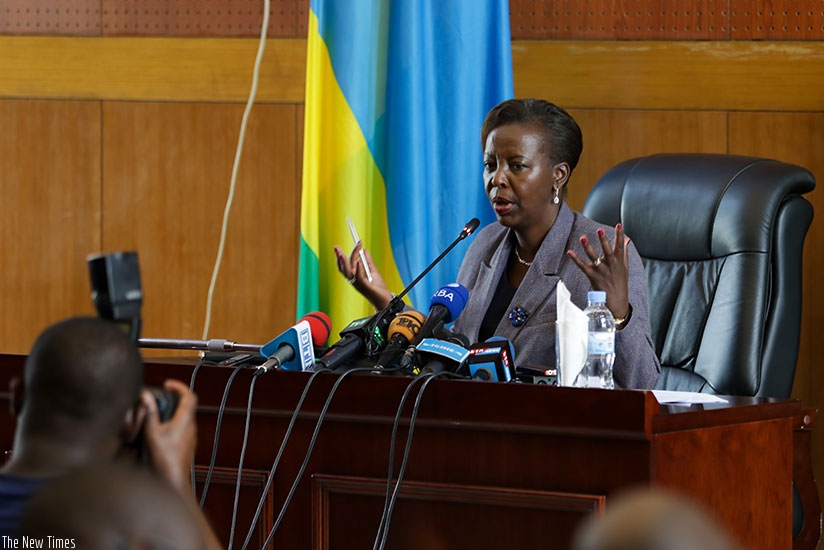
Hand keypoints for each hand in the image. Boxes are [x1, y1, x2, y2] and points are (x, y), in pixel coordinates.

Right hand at [140, 379, 196, 494]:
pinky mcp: (188, 443)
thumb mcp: (152, 433)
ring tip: (159, 410)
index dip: (179, 386)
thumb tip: (147, 396)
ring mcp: (191, 435)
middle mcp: (191, 426)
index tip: (168, 384)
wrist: (174, 479)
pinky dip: (174, 421)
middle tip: (162, 395)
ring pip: (186, 416)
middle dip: (175, 397)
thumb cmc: (165, 458)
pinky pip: (183, 426)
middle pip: (188, 404)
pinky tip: (161, 428)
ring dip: (174, 410)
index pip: (189, 395)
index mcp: (185, 420)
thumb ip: (150, 413)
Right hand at [334, 241, 393, 309]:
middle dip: (339, 257)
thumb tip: (364, 250)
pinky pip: (359, 277)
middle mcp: (353, 280)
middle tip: (337, 247)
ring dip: (345, 262)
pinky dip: (358, 269)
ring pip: (348, 272)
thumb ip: (368, 260)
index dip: (343, 255)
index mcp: (354, 276)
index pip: (345, 265)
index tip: (347, 244)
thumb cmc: (378, 288)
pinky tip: (358, 261)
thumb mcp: (373, 270)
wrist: (384, 300)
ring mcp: (358, 283)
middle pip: (344, 267)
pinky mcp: (364, 286)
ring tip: (341, 253)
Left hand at [567, 223, 629, 318]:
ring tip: (583, 237)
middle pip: (607, 251)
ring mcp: (601, 271)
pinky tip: (570, 252)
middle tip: (600, 229)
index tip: (619, 225)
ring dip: (588, 247)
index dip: (620, 235)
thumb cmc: (620, 282)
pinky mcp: (592, 277)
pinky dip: (576, 259)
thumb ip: (624, 252)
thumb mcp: (624, 266)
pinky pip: (583, 267)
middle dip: (604, 240)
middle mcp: (611, 265)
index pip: (620, 246)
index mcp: (619, 261)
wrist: (616, 301)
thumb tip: (627, 239)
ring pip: (594, 258)